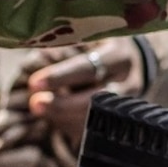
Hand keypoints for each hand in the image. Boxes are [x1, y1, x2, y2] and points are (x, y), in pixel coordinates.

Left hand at [19, 37, 146, 143]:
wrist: (132, 61)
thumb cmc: (100, 46)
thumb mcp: (90, 37)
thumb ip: (67, 46)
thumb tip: (34, 58)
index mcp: (119, 55)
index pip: (89, 69)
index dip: (61, 77)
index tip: (34, 83)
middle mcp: (128, 82)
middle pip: (95, 99)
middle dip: (62, 105)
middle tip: (35, 104)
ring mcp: (128, 104)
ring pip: (95, 118)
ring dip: (63, 117)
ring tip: (39, 109)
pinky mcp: (121, 120)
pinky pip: (94, 130)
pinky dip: (71, 126)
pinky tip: (54, 117)